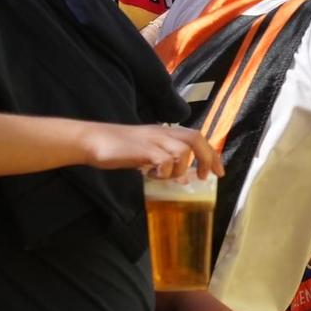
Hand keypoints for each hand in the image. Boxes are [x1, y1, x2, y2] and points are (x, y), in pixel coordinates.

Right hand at [83, 122, 223, 179]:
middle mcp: (163, 133)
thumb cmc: (119, 147)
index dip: (212, 154)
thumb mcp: (147, 151)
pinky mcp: (142, 150)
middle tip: (205, 177)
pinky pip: (164, 160)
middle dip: (207, 159)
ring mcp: (153, 140)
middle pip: (196, 139)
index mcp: (166, 132)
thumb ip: (165, 160)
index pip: (198, 137)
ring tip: (166, 177)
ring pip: (183, 151)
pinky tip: (152, 175)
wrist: (92, 140)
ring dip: (180, 169)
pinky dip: (164, 171)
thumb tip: (181, 178)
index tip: (219, 172)